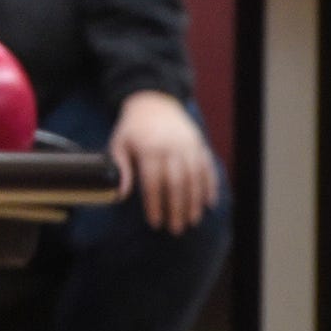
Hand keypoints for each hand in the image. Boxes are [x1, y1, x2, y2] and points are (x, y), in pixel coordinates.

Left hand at [108, 90, 219, 233]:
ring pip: (195, 179)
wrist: (154, 102)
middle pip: (177, 185)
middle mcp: (173, 149)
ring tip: (193, 220)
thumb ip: (121, 169)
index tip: (155, 223)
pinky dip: (210, 186)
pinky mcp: (200, 145)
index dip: (155, 205)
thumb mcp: (119, 144)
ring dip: (195, 202)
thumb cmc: (132, 127)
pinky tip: (209, 203)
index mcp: (150, 150)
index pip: (153, 183)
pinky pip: (208, 168)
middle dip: (177, 209)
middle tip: (176, 229)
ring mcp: (189, 147)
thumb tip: (120, 195)